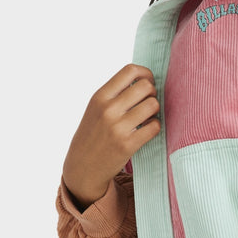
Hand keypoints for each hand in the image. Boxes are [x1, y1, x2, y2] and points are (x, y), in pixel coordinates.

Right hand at [62, 64, 160, 209]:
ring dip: (154, 110)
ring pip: (153, 105)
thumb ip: (116, 92)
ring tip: (146, 117)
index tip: (147, 83)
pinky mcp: (128, 145)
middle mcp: (108, 110)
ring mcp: (118, 128)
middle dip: (152, 93)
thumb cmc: (93, 133)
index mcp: (100, 96)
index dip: (145, 74)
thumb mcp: (96, 107)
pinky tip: (146, 130)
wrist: (82, 166)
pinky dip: (154, 126)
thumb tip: (145, 78)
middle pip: (146, 87)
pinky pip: (154, 126)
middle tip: (147, 103)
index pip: (130, 71)